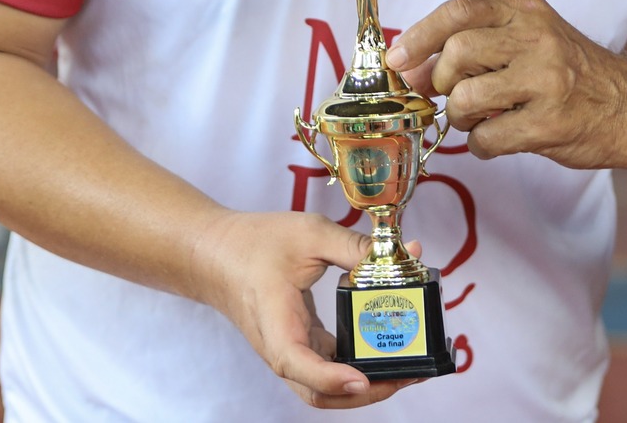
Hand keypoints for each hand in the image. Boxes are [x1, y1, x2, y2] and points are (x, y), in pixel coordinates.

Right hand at [188, 210, 419, 408]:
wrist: (216, 254)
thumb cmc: (255, 244)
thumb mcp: (309, 234)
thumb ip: (354, 247)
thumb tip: (403, 255)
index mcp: (276, 325)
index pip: (299, 365)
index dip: (331, 378)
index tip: (361, 378)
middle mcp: (282, 350)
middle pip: (321, 393)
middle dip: (368, 391)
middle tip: (409, 371)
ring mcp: (291, 351)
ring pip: (327, 388)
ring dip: (366, 385)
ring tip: (406, 367)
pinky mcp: (300, 345)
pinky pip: (329, 368)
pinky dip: (357, 366)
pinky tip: (386, 347)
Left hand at [387, 0, 626, 169]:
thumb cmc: (572, 74)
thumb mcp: (532, 38)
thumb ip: (478, 44)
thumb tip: (408, 68)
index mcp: (526, 11)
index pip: (460, 11)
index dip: (420, 35)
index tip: (398, 60)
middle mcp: (537, 38)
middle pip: (457, 54)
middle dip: (441, 82)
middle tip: (450, 96)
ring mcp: (546, 80)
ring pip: (466, 98)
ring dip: (460, 117)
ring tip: (480, 118)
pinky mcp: (550, 123)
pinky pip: (487, 139)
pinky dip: (482, 145)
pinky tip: (499, 139)